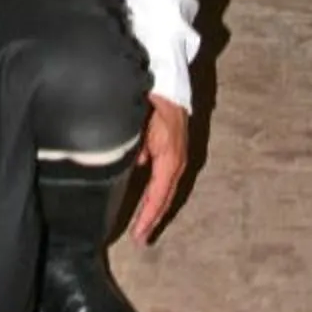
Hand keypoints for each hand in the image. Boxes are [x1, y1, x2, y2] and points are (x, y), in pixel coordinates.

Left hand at [127, 96, 189, 242]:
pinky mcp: (174, 147)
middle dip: (153, 218)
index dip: (148, 217)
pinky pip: (165, 177)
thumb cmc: (152, 97)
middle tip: (141, 238)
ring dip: (155, 207)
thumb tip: (134, 167)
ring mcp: (178, 154)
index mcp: (170, 158)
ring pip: (166, 188)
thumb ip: (135, 148)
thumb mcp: (138, 122)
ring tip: (144, 226)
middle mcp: (177, 160)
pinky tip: (148, 198)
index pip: (158, 196)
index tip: (139, 237)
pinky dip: (157, 192)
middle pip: (164, 197)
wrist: (167, 72)